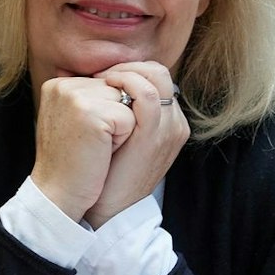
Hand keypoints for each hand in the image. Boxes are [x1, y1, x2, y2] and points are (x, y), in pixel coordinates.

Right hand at [30, 76, 134, 221]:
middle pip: (119, 90)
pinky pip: (130, 117)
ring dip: (122, 128)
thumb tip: (121, 77)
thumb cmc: (73, 161)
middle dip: (117, 118)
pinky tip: (102, 152)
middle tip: (93, 143)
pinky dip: (124, 139)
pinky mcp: (90, 112)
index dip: (109, 113)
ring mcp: (74, 97)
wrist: (60, 194)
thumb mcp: (76, 120)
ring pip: (128, 102)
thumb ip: (91, 95)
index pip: (107, 84)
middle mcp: (63, 85)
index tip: (87, 136)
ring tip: (98, 146)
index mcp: (59, 84)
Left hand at [86, 63, 188, 226]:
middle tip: (101, 76)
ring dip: (124, 71)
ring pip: (155, 76)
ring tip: (101, 80)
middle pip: (159, 72)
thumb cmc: (104, 173)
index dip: (130, 71)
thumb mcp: (118, 140)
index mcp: (170, 123)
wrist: (106, 209)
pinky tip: (104, 87)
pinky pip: (146, 94)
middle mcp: (175, 123)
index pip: (156, 78)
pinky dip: (124, 83)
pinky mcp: (154, 136)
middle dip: (128, 66)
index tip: (103, 78)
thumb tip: (98, 85)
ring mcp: (169, 129)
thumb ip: (120, 113)